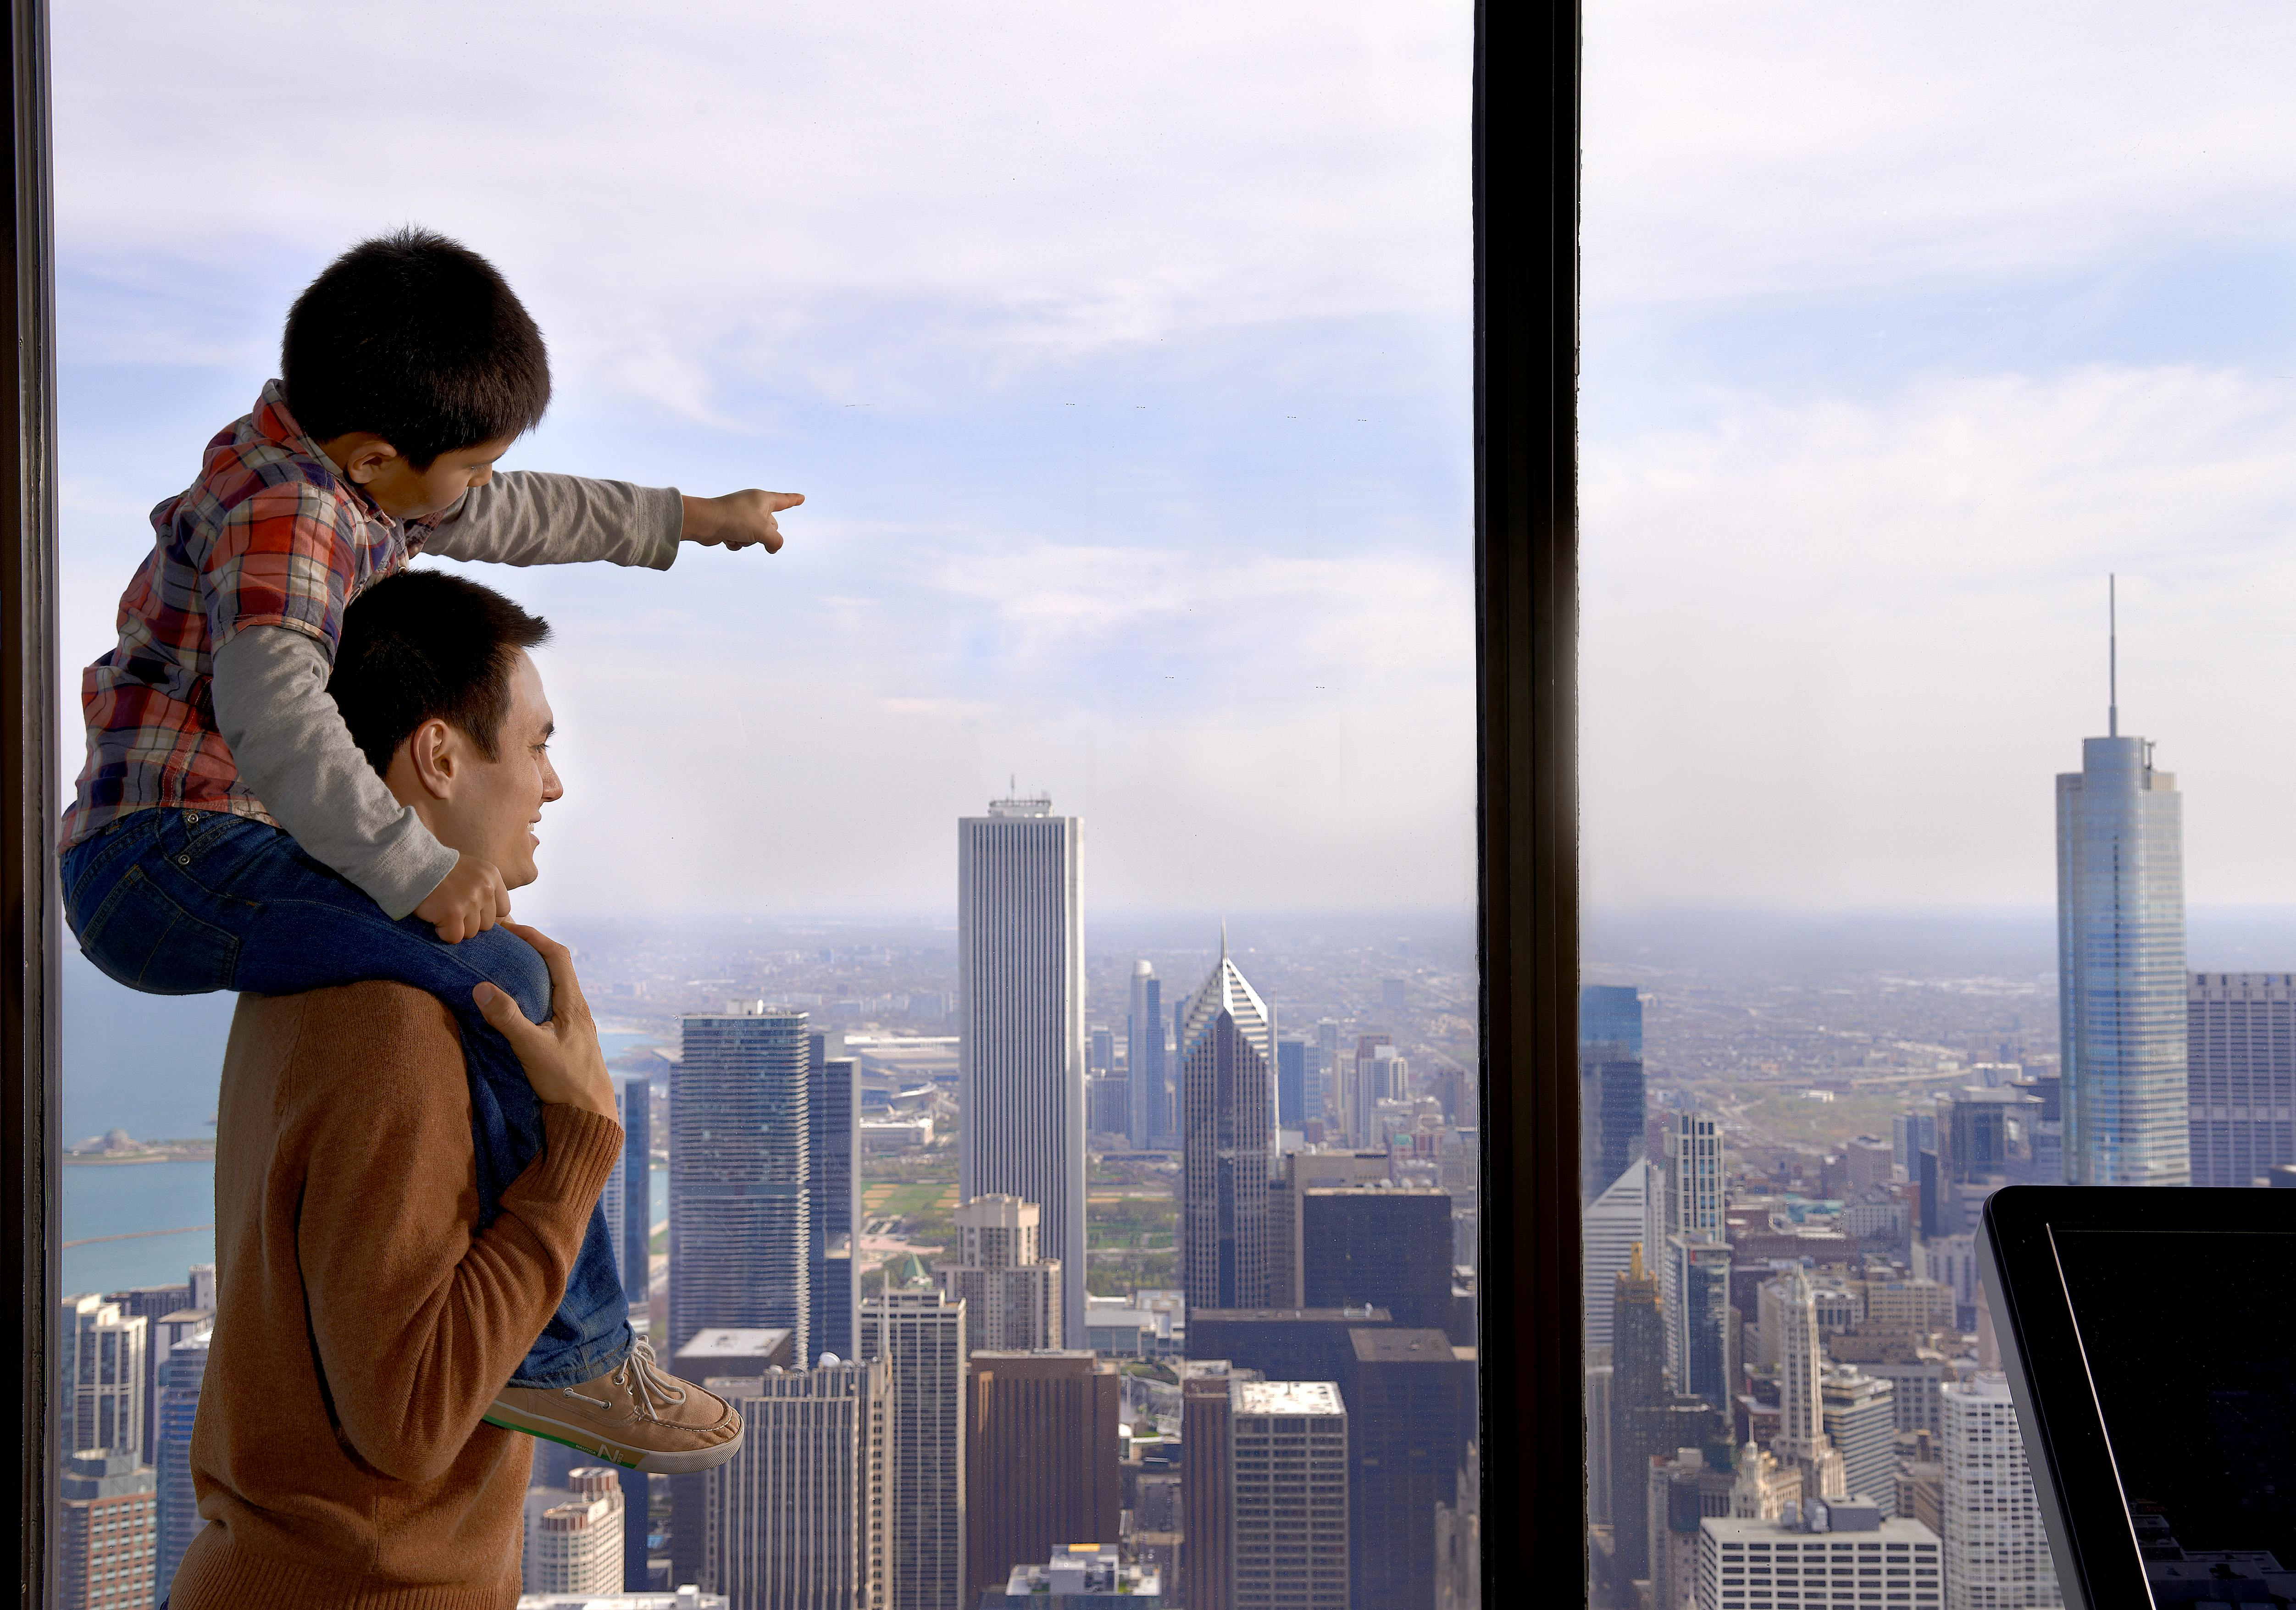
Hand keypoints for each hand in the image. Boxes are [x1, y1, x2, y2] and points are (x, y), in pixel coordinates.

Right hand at [414, 852, 509, 942]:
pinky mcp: (453, 913)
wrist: (411, 863)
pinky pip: (454, 937)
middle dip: (469, 922)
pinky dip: (443, 933)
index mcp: (492, 876)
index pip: (503, 910)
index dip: (486, 915)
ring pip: (471, 933)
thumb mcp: (471, 870)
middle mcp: (485, 888)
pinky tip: (434, 918)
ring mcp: (470, 901)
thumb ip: (483, 888)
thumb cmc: (438, 869)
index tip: (471, 911)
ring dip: (455, 928)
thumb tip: (498, 920)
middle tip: (451, 911)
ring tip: (442, 912)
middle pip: (487, 925)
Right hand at [473, 923, 616, 1121]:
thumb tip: (481, 987)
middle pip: (556, 966)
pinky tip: (517, 1001)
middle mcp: (578, 1008)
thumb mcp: (532, 1049)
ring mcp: (575, 1023)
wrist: (591, 1115)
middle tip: (501, 940)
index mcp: (573, 1003)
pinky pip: (551, 1002)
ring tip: (504, 964)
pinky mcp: (569, 1037)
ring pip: (554, 985)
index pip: (557, 956)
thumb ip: (507, 1018)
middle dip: (530, 948)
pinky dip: (534, 991)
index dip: (534, 937)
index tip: (508, 926)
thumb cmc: (566, 1082)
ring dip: (532, 970)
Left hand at [681, 489, 803, 553]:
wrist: (705, 522)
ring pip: (756, 536)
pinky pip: (742, 539)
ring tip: (736, 534)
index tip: (802, 498)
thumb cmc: (735, 520)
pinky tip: (727, 538)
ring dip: (748, 541)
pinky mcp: (730, 525)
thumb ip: (776, 541)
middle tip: (752, 531)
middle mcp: (753, 505)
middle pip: (771, 526)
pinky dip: (736, 542)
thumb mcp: (763, 531)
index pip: (784, 500)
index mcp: (763, 499)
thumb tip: (773, 548)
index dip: (794, 500)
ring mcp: (741, 515)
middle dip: (763, 534)